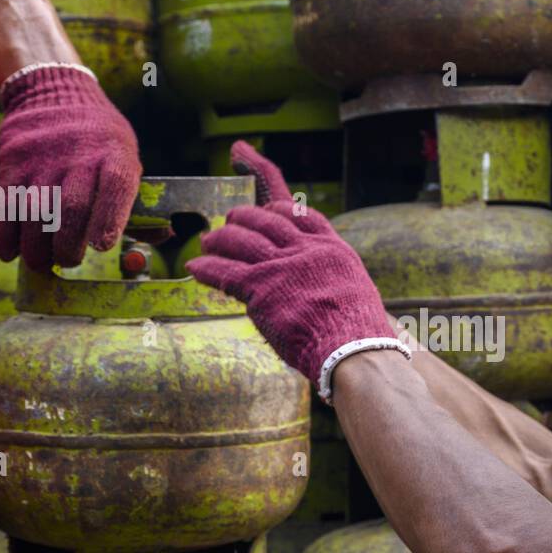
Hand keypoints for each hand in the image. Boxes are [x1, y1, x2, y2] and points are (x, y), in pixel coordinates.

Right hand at [0, 65, 146, 270]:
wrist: (54, 91)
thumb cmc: (100, 140)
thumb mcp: (125, 156)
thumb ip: (137, 199)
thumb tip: (163, 236)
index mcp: (115, 154)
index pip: (115, 185)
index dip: (108, 219)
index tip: (101, 246)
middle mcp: (79, 154)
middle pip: (72, 206)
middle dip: (67, 244)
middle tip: (67, 260)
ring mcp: (42, 158)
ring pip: (34, 210)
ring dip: (35, 246)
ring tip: (40, 262)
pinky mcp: (12, 162)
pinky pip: (4, 203)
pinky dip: (5, 234)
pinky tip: (10, 251)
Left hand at [185, 141, 401, 398]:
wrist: (351, 348)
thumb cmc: (356, 333)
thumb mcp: (353, 291)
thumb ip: (331, 281)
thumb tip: (321, 293)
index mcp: (331, 249)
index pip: (301, 213)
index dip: (279, 204)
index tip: (267, 205)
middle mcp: (305, 250)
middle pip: (266, 219)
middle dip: (245, 217)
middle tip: (231, 220)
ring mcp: (281, 266)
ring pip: (241, 239)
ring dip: (221, 238)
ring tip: (208, 240)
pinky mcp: (260, 288)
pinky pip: (225, 270)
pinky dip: (207, 267)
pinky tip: (195, 266)